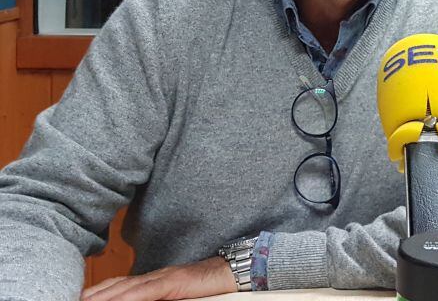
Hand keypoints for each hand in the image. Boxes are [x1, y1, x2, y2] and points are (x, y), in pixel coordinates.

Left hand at [81, 256, 235, 300]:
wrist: (232, 272)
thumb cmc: (206, 288)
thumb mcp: (175, 297)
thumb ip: (155, 299)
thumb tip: (134, 300)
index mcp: (151, 281)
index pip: (117, 286)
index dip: (96, 293)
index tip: (80, 298)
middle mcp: (153, 276)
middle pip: (115, 285)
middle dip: (92, 295)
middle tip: (71, 299)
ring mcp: (163, 277)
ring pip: (126, 288)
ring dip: (103, 297)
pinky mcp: (174, 282)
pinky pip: (147, 291)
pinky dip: (129, 297)